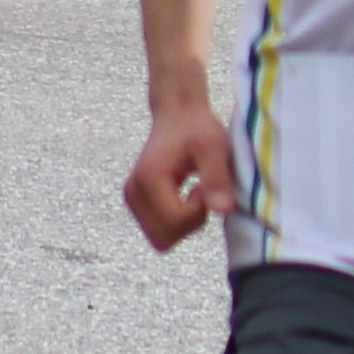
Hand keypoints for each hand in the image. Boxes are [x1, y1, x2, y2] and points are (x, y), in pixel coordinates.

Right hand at [122, 103, 239, 250]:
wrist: (178, 115)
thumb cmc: (198, 128)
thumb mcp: (214, 148)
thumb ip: (216, 178)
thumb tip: (221, 211)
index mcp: (148, 179)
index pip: (175, 222)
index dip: (199, 211)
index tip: (204, 186)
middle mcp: (133, 192)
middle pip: (164, 238)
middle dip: (189, 223)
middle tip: (199, 192)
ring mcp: (131, 199)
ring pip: (161, 238)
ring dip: (184, 223)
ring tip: (193, 192)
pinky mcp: (136, 203)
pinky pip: (159, 230)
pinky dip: (177, 221)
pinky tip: (184, 196)